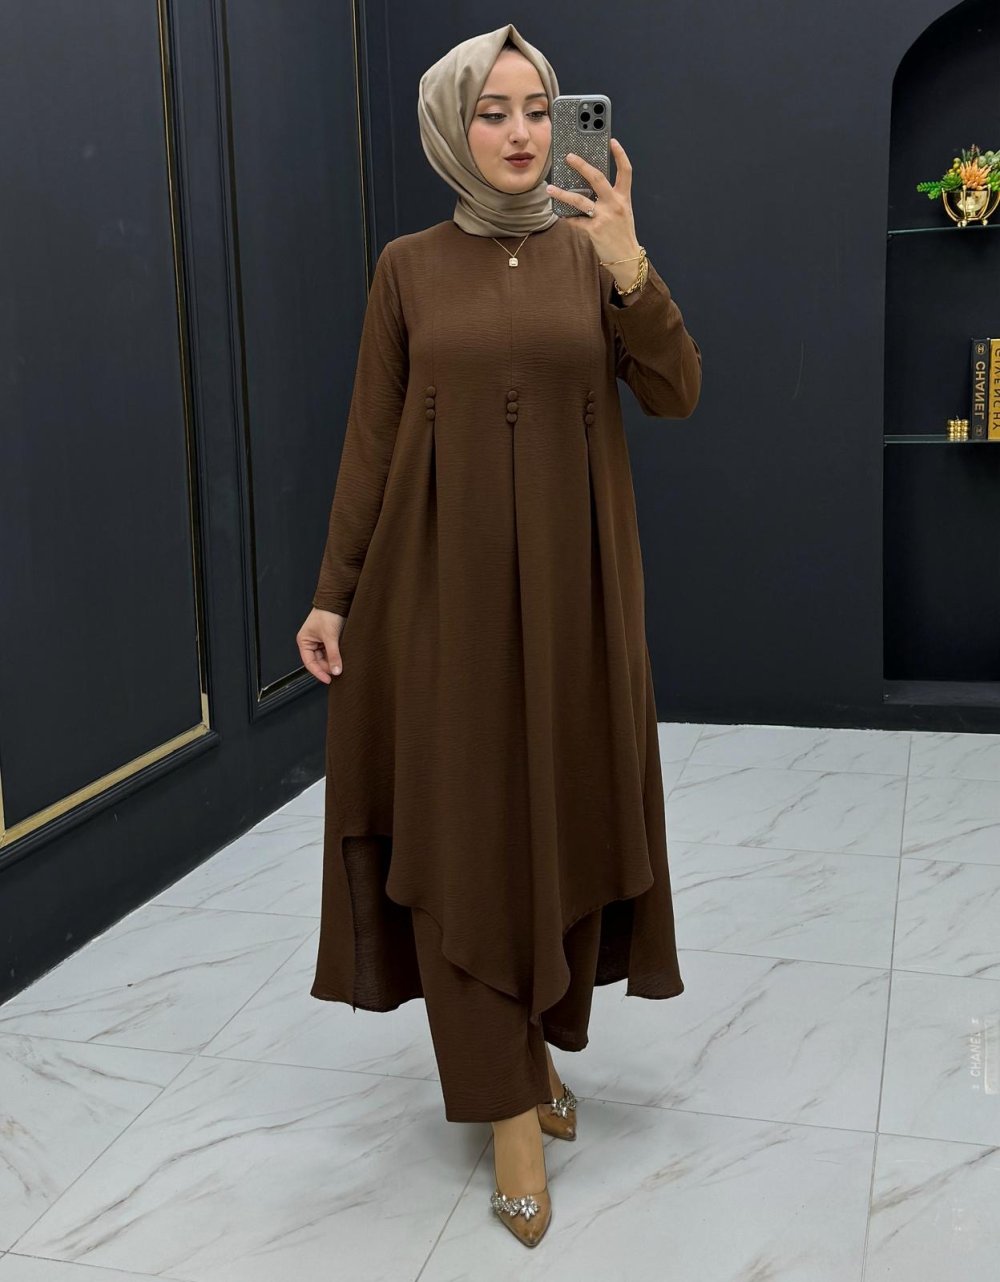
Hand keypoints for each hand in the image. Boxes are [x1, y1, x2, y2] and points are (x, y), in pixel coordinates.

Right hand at [296, 608, 344, 682]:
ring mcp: (320, 641)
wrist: (336, 600)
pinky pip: (332, 652)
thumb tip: (336, 671)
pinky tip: (343, 659)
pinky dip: (337, 656)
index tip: (328, 680)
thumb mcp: (330, 637)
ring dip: (333, 662)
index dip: (318, 672)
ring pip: (326, 657)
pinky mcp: (329, 639)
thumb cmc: (327, 614)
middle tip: (339, 672)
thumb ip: (333, 655)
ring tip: (342, 665)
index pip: (309, 663)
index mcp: (304, 641)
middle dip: (328, 667)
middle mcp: (310, 642)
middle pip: (318, 661)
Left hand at [546, 137, 640, 267]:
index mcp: (623, 198)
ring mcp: (604, 217)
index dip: (620, 155)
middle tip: (568, 157)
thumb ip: (610, 198)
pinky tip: (560, 214)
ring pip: (579, 200)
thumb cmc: (622, 234)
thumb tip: (589, 187)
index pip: (626, 171)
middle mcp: (614, 204)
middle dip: (581, 165)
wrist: (627, 258)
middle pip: (597, 178)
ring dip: (562, 194)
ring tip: (550, 189)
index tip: (612, 141)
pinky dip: (567, 218)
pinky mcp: (594, 230)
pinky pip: (576, 221)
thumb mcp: (622, 212)